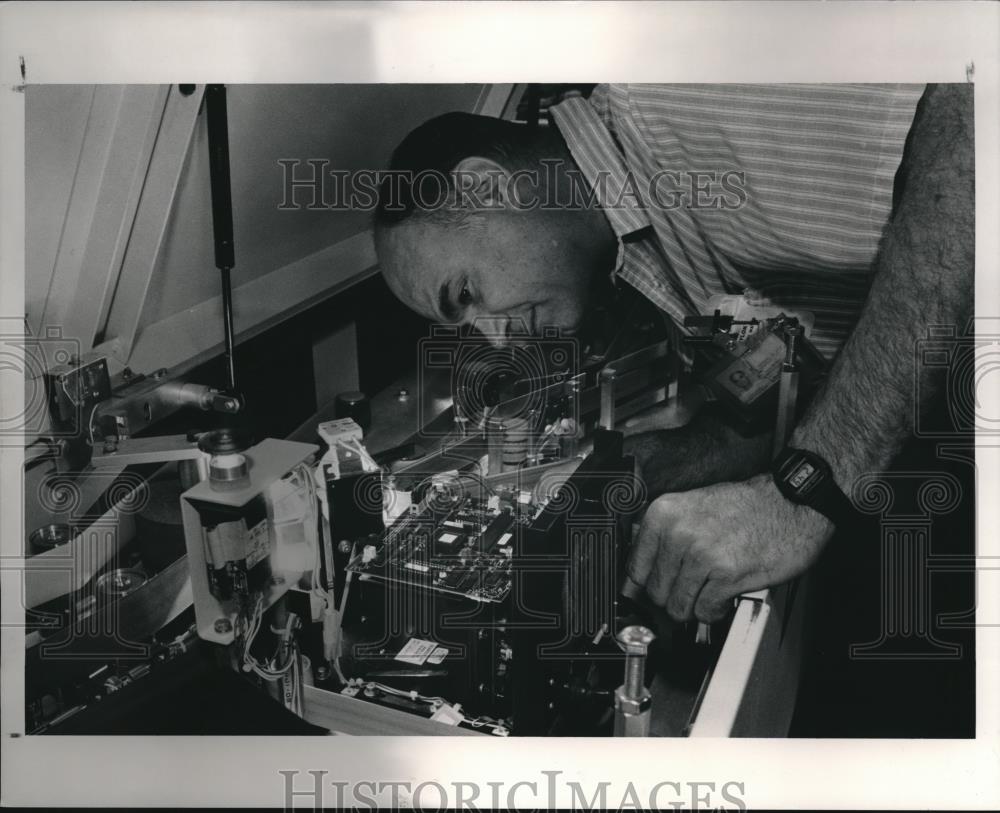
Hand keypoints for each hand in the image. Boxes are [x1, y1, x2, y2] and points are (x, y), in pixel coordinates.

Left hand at [626, 474, 834, 621]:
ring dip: (695, 606)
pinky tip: (725, 595)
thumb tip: (640, 572)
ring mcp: (701, 554)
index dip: (648, 584)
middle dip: (675, 597)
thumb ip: (664, 538)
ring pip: (678, 606)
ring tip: (710, 591)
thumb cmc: (745, 506)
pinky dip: (715, 610)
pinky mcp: (726, 574)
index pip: (635, 568)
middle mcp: (677, 533)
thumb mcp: (692, 508)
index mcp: (664, 514)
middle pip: (656, 592)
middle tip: (694, 589)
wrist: (790, 502)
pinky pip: (705, 611)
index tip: (660, 588)